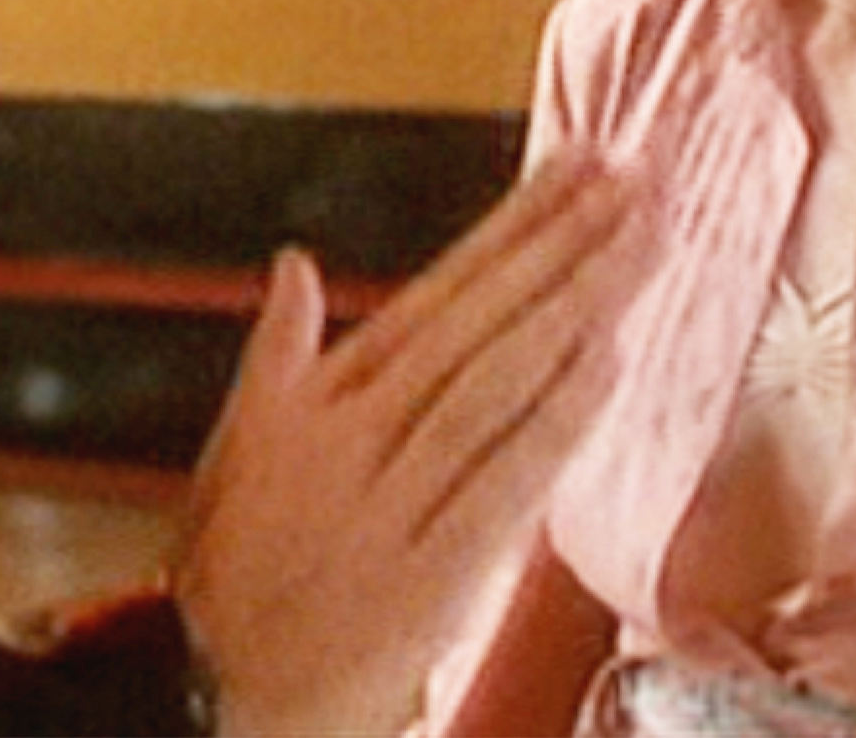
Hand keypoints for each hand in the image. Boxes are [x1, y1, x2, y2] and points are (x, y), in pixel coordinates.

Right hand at [174, 157, 655, 737]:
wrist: (216, 691)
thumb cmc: (234, 568)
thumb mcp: (236, 445)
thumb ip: (275, 351)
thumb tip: (293, 262)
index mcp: (320, 394)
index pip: (438, 290)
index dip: (513, 227)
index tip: (577, 169)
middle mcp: (357, 433)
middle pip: (479, 322)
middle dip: (561, 246)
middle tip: (634, 182)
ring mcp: (393, 499)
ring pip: (497, 384)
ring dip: (574, 310)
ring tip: (639, 246)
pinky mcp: (427, 571)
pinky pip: (502, 480)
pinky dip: (555, 420)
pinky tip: (606, 364)